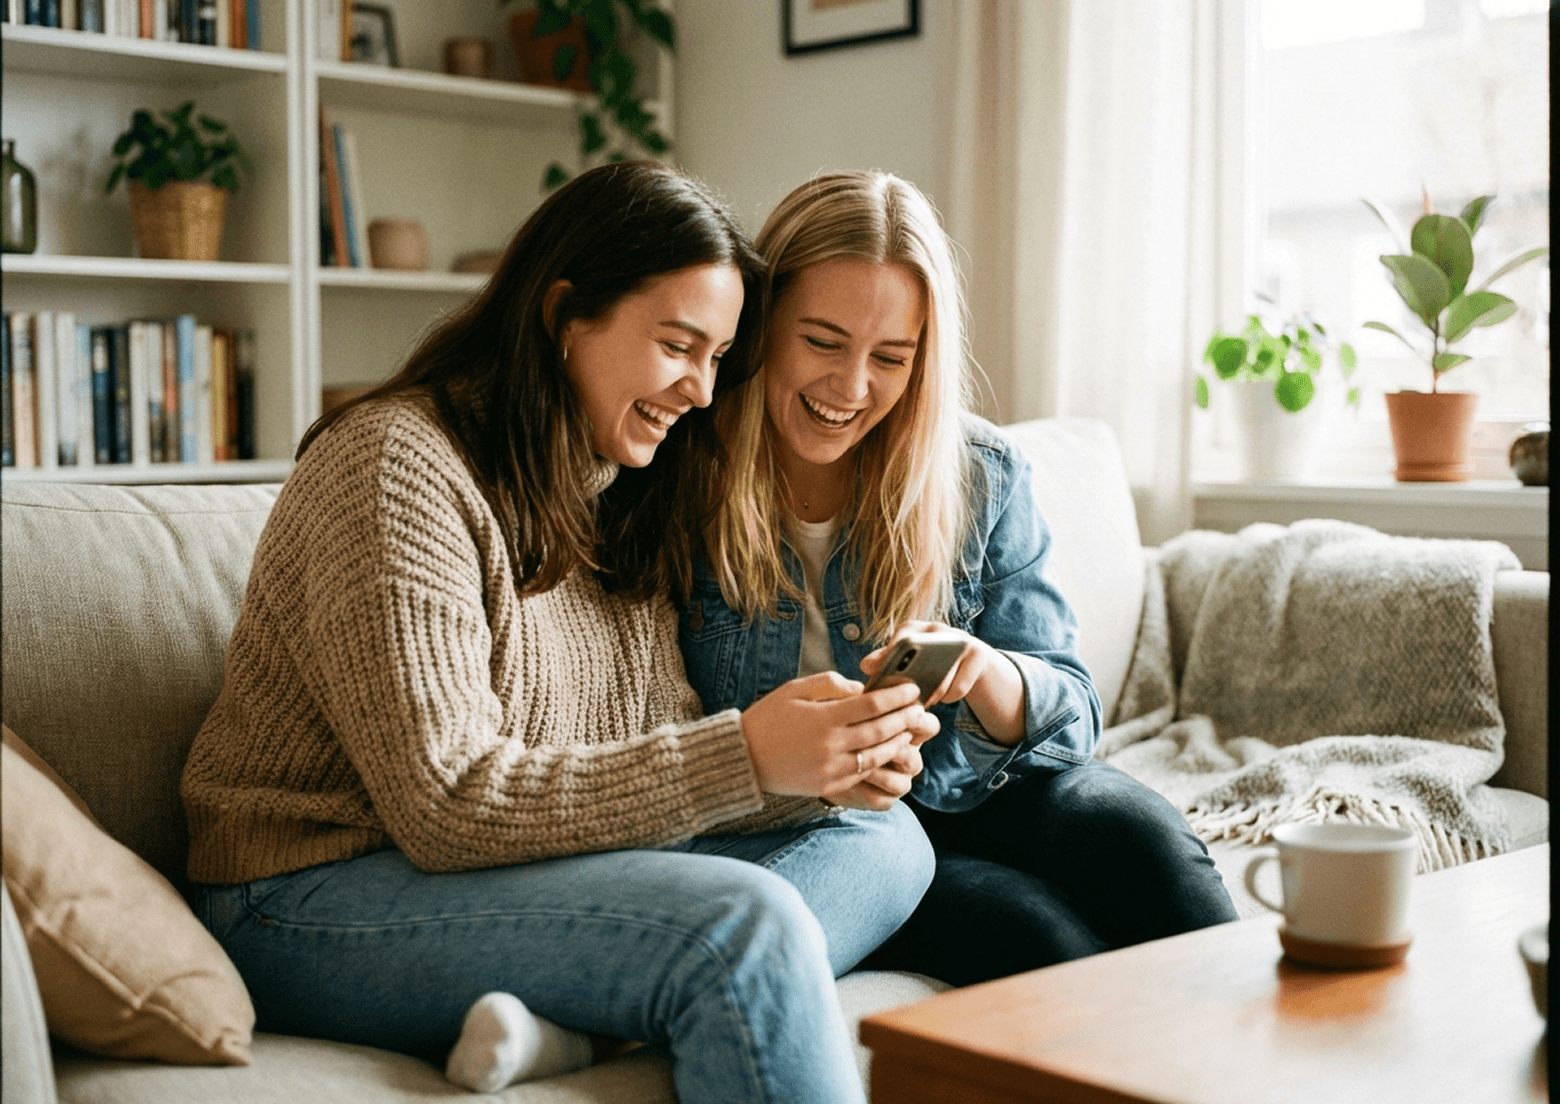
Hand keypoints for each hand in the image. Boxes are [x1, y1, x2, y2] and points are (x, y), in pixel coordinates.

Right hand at [739, 672, 927, 797]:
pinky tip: (887, 751)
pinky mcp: (828, 786)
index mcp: (823, 718)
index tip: (912, 689)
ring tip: (909, 730)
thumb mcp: (794, 689)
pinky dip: (879, 761)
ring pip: (877, 756)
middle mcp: (831, 745)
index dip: (897, 696)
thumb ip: (829, 684)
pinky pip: (862, 774)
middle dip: (905, 718)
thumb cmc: (767, 718)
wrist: (743, 758)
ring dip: (898, 742)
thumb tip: (860, 688)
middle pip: (881, 730)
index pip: (873, 705)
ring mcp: (831, 769)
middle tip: (920, 708)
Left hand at [860, 622, 1025, 744]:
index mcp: (913, 628)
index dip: (891, 659)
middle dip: (912, 681)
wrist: (970, 662)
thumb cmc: (928, 664)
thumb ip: (884, 663)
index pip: (900, 639)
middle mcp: (936, 628)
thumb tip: (865, 666)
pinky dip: (949, 697)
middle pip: (921, 655)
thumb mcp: (906, 662)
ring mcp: (959, 638)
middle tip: (906, 700)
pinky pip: (959, 685)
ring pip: (941, 675)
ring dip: (931, 694)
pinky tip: (944, 698)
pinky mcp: (979, 653)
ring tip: (925, 702)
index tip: (886, 680)